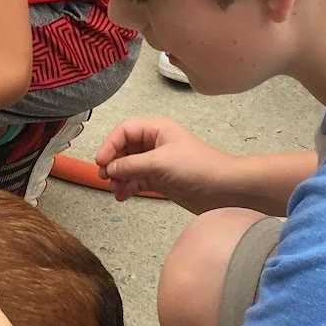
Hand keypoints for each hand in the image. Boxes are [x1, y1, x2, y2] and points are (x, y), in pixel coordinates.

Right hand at [94, 116, 234, 211]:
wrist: (224, 189)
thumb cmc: (197, 167)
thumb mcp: (160, 162)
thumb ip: (131, 165)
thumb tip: (109, 168)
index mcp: (157, 129)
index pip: (124, 130)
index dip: (110, 144)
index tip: (101, 162)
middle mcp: (155, 143)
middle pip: (124, 149)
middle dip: (113, 163)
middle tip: (105, 177)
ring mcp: (157, 162)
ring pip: (128, 166)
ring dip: (118, 177)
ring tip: (115, 190)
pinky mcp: (160, 180)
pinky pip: (137, 180)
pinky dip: (127, 187)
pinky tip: (122, 196)